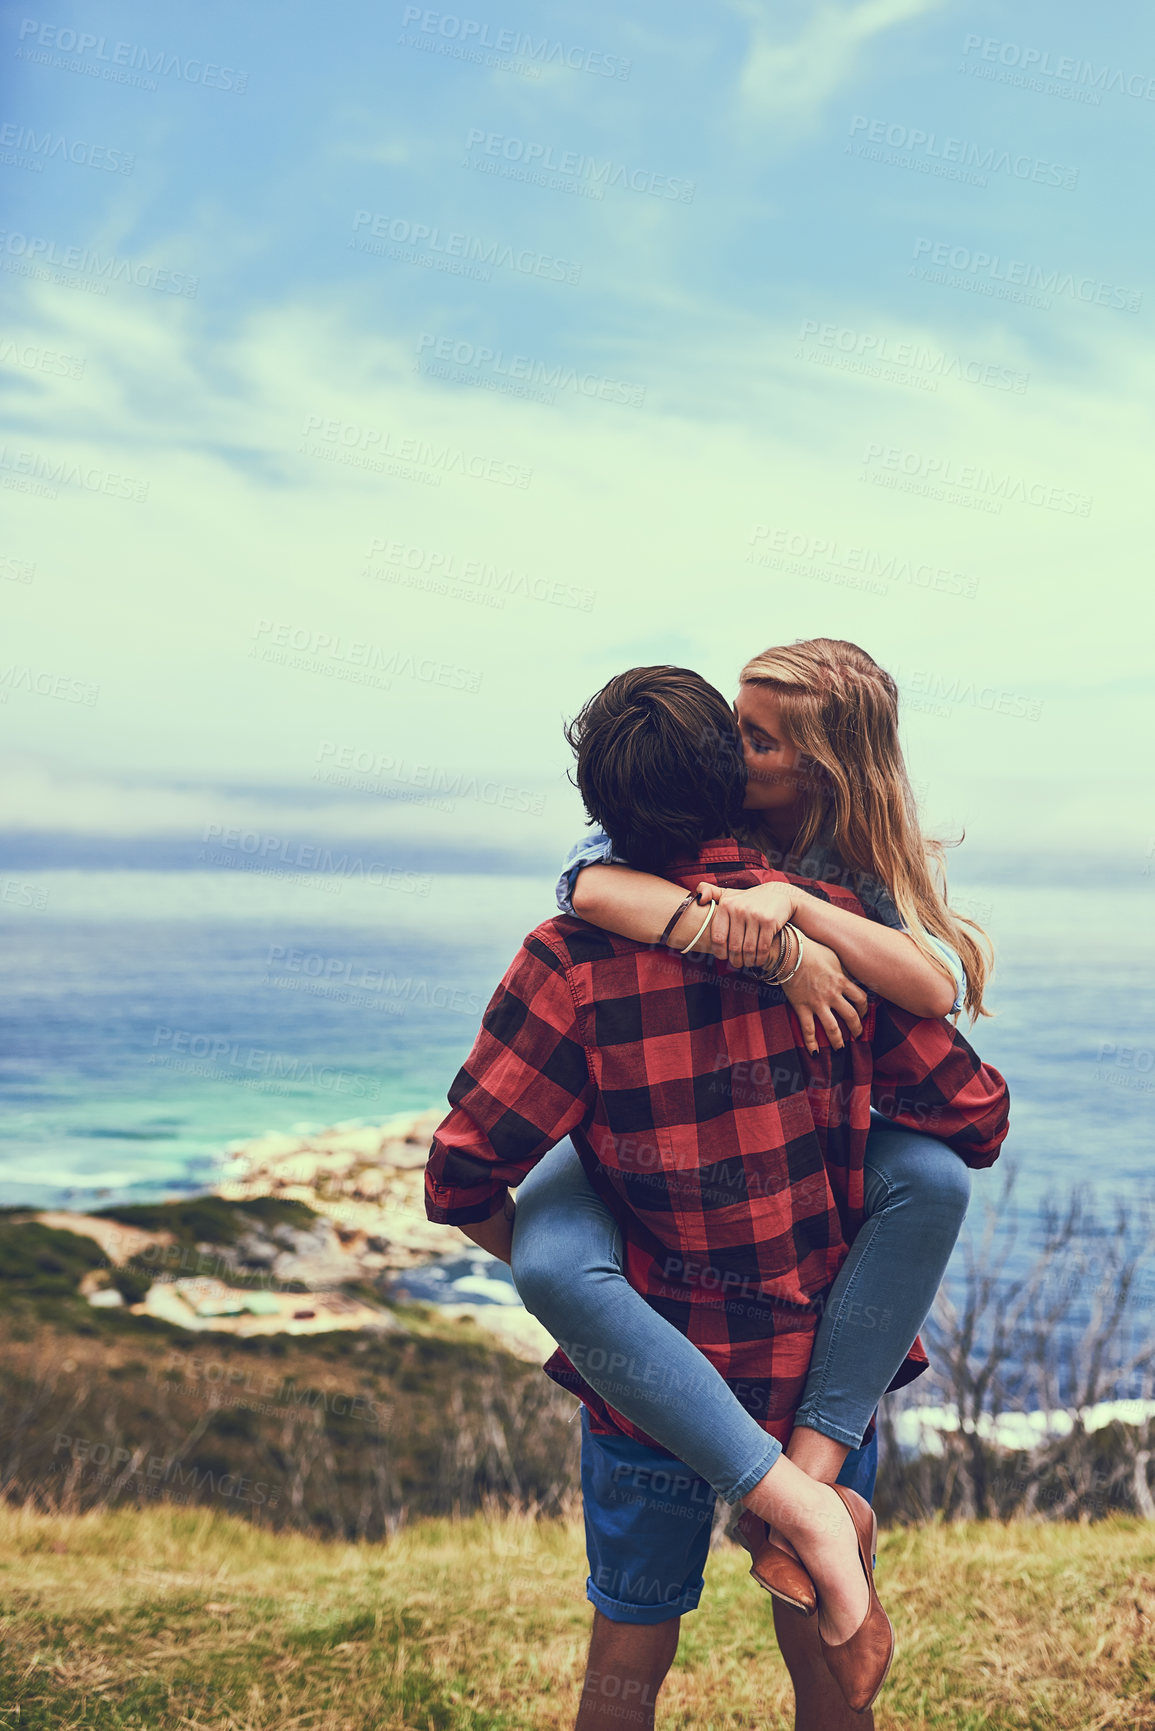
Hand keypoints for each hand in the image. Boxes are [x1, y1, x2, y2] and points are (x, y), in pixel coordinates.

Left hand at [695, 881, 798, 969]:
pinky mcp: (769, 921)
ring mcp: (755, 915)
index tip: (723, 957)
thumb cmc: (749, 899)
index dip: (719, 952)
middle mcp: (739, 909)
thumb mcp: (729, 894)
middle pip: (733, 946)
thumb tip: (699, 898)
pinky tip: (759, 960)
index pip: (718, 937)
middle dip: (735, 960)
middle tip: (737, 963)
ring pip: (748, 949)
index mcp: (726, 905)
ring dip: (748, 961)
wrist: (780, 895)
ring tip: (748, 963)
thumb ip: (711, 893)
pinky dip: (760, 958)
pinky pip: (762, 947)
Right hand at [781, 936, 868, 1055]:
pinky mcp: (801, 1007)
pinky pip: (808, 1029)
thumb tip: (850, 978)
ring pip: (832, 1027)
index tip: (863, 1013)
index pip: (861, 999)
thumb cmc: (812, 950)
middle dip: (856, 1028)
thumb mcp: (834, 957)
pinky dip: (811, 1043)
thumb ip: (842, 971)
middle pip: (851, 1017)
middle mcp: (832, 995)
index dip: (864, 1009)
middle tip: (857, 1035)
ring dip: (838, 1040)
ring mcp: (816, 1003)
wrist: (789, 952)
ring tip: (840, 1048)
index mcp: (842, 981)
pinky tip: (814, 1052)